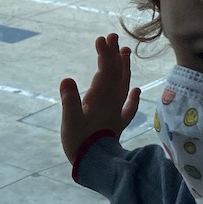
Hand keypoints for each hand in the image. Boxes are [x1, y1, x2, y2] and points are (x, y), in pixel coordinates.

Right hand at [59, 32, 142, 165]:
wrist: (96, 166)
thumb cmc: (80, 143)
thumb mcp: (69, 122)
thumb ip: (69, 101)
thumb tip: (66, 79)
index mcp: (99, 99)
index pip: (104, 71)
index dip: (104, 54)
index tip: (101, 39)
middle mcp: (111, 102)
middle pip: (115, 74)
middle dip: (114, 55)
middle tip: (113, 36)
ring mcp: (115, 113)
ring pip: (123, 86)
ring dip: (124, 69)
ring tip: (126, 52)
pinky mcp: (117, 124)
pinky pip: (128, 108)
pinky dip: (132, 98)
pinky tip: (135, 90)